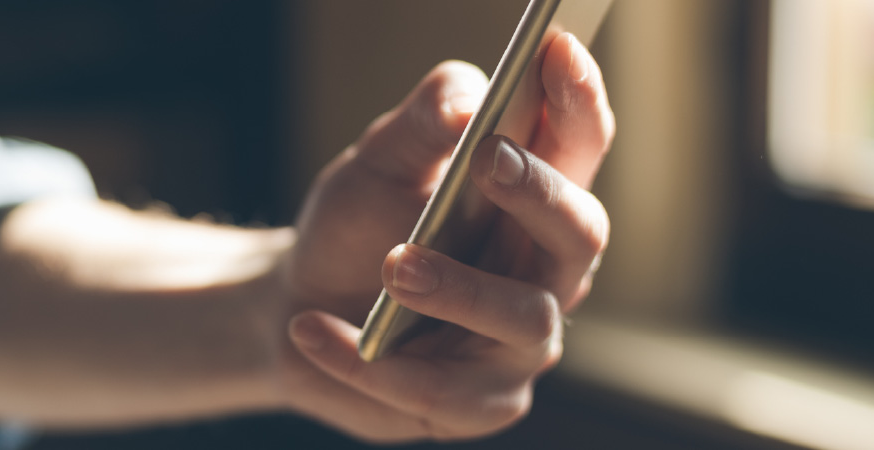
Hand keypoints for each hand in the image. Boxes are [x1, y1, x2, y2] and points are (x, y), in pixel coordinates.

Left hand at [277, 33, 614, 441]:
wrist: (293, 310)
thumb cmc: (355, 227)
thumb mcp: (376, 163)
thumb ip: (421, 122)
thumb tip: (464, 101)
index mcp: (534, 200)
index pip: (580, 145)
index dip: (579, 100)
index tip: (557, 50)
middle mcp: (545, 272)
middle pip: (580, 234)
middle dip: (539, 194)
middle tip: (486, 160)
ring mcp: (516, 343)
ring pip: (526, 320)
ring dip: (459, 289)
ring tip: (394, 266)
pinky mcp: (475, 404)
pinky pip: (441, 390)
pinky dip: (370, 360)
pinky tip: (312, 330)